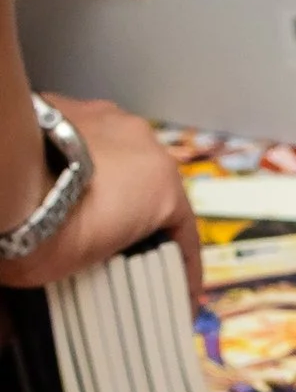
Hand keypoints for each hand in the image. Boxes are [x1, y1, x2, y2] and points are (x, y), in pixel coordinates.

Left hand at [0, 94, 199, 293]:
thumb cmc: (46, 231)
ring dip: (102, 178)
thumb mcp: (87, 265)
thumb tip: (89, 260)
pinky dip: (68, 157)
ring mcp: (100, 115)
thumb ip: (105, 254)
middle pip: (148, 183)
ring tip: (74, 203)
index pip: (182, 231)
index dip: (181, 265)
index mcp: (162, 185)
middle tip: (116, 241)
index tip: (179, 288)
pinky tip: (47, 177)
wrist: (0, 183)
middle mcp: (141, 141)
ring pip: (111, 152)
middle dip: (135, 211)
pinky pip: (74, 136)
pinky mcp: (59, 102)